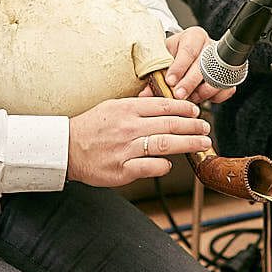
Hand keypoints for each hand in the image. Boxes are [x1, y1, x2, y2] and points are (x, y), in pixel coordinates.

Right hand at [66, 96, 211, 186]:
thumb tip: (162, 101)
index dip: (184, 108)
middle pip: (170, 125)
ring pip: (165, 145)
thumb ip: (137, 105)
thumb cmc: (91, 127)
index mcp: (126, 109)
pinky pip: (151, 167)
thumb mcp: (112, 106)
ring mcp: (125, 149)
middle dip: (193, 126)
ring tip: (202, 143)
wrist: (65, 148)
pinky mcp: (122, 170)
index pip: (163, 106)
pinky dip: (164, 165)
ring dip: (188, 143)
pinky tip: (170, 164)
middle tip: (206, 128)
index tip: (195, 111)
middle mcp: (128, 127)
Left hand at [139, 27, 234, 105]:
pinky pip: (227, 89)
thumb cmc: (170, 56)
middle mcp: (210, 46)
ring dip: (201, 93)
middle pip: (203, 66)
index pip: (188, 51)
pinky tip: (201, 98)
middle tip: (178, 95)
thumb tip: (143, 95)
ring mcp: (221, 61)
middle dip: (189, 83)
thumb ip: (153, 76)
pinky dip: (215, 97)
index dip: (179, 67)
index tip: (169, 81)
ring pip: (216, 79)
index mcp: (193, 36)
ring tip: (188, 98)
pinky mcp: (228, 76)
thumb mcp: (161, 60)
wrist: (183, 55)